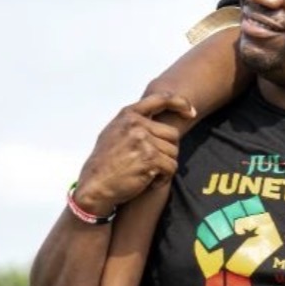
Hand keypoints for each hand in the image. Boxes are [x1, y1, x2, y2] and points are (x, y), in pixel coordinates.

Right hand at [72, 93, 195, 215]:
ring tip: (146, 172)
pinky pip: (171, 167)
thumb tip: (158, 113)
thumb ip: (135, 123)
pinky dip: (164, 178)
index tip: (190, 112)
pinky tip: (149, 181)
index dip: (180, 103)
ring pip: (174, 152)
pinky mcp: (150, 158)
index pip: (161, 99)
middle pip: (173, 134)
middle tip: (151, 163)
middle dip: (167, 150)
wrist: (94, 186)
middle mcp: (136, 124)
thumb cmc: (105, 163)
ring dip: (164, 166)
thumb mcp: (114, 132)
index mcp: (128, 115)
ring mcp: (143, 140)